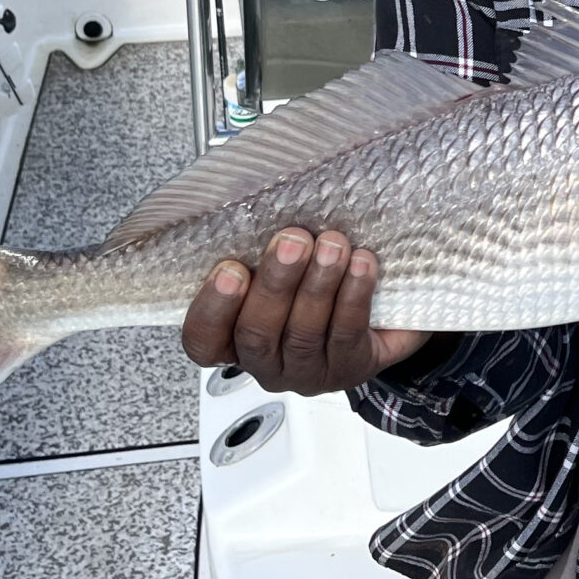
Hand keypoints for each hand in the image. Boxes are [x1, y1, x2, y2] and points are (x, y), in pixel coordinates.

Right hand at [180, 227, 429, 394]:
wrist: (374, 320)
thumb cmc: (308, 288)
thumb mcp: (274, 271)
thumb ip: (257, 254)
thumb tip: (260, 206)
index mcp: (234, 341)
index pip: (203, 339)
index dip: (213, 308)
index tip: (230, 268)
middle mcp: (267, 364)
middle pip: (257, 333)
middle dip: (275, 284)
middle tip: (293, 241)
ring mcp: (308, 373)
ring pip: (304, 333)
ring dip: (319, 284)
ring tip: (333, 245)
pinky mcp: (351, 368)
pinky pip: (347, 334)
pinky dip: (354, 296)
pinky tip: (362, 265)